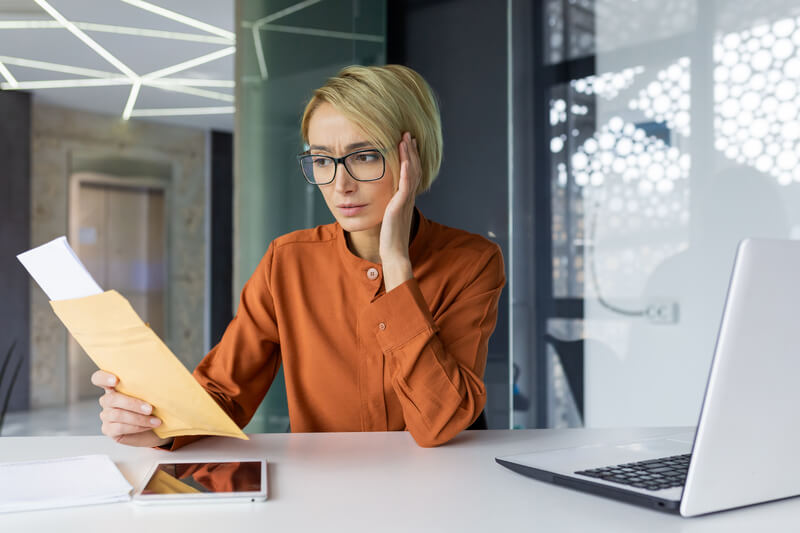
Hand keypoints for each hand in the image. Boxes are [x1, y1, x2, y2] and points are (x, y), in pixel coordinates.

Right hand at [91, 370, 171, 447]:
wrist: (157, 428)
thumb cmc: (154, 408)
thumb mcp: (152, 394)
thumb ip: (148, 386)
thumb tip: (161, 377)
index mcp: (115, 387)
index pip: (99, 378)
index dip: (104, 378)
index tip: (116, 380)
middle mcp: (108, 400)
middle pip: (112, 399)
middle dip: (133, 404)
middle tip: (150, 409)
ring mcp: (106, 415)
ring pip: (117, 414)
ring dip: (139, 418)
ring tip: (155, 420)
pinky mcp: (109, 429)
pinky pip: (119, 427)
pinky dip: (137, 427)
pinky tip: (148, 426)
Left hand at [380, 132, 419, 290]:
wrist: (394, 253)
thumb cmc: (390, 239)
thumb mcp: (389, 217)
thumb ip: (389, 206)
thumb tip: (384, 201)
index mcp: (405, 199)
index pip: (410, 173)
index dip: (410, 157)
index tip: (407, 143)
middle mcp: (408, 198)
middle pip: (413, 169)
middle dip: (410, 151)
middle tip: (408, 135)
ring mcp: (405, 201)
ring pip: (410, 173)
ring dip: (408, 155)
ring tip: (405, 140)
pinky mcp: (399, 206)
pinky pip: (405, 186)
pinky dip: (405, 171)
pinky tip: (404, 160)